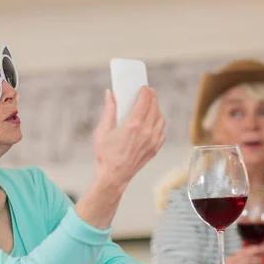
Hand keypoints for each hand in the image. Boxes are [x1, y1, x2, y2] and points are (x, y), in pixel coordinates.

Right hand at [75, 87, 164, 228]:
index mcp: (132, 126)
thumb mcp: (102, 131)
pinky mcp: (155, 149)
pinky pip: (161, 131)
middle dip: (152, 97)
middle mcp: (146, 132)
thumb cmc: (105, 155)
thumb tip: (110, 94)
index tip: (143, 87)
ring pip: (161, 119)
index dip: (145, 92)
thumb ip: (108, 110)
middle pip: (155, 108)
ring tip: (151, 104)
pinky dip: (159, 123)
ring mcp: (152, 141)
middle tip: (148, 92)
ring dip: (157, 109)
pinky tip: (152, 121)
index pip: (144, 102)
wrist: (114, 176)